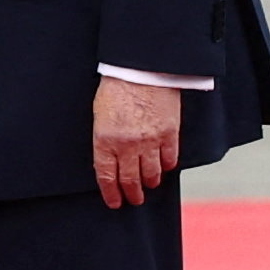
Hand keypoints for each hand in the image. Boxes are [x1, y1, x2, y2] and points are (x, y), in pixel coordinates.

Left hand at [92, 77, 182, 209]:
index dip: (111, 193)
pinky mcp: (169, 133)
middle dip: (132, 193)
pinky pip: (170, 159)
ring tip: (149, 185)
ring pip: (152, 174)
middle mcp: (127, 145)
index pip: (107, 176)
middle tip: (134, 199)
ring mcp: (150, 141)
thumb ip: (104, 139)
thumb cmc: (117, 86)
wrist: (142, 67)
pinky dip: (167, 166)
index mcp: (105, 140)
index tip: (115, 202)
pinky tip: (164, 167)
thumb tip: (110, 160)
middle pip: (130, 180)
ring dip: (150, 182)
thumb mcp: (100, 114)